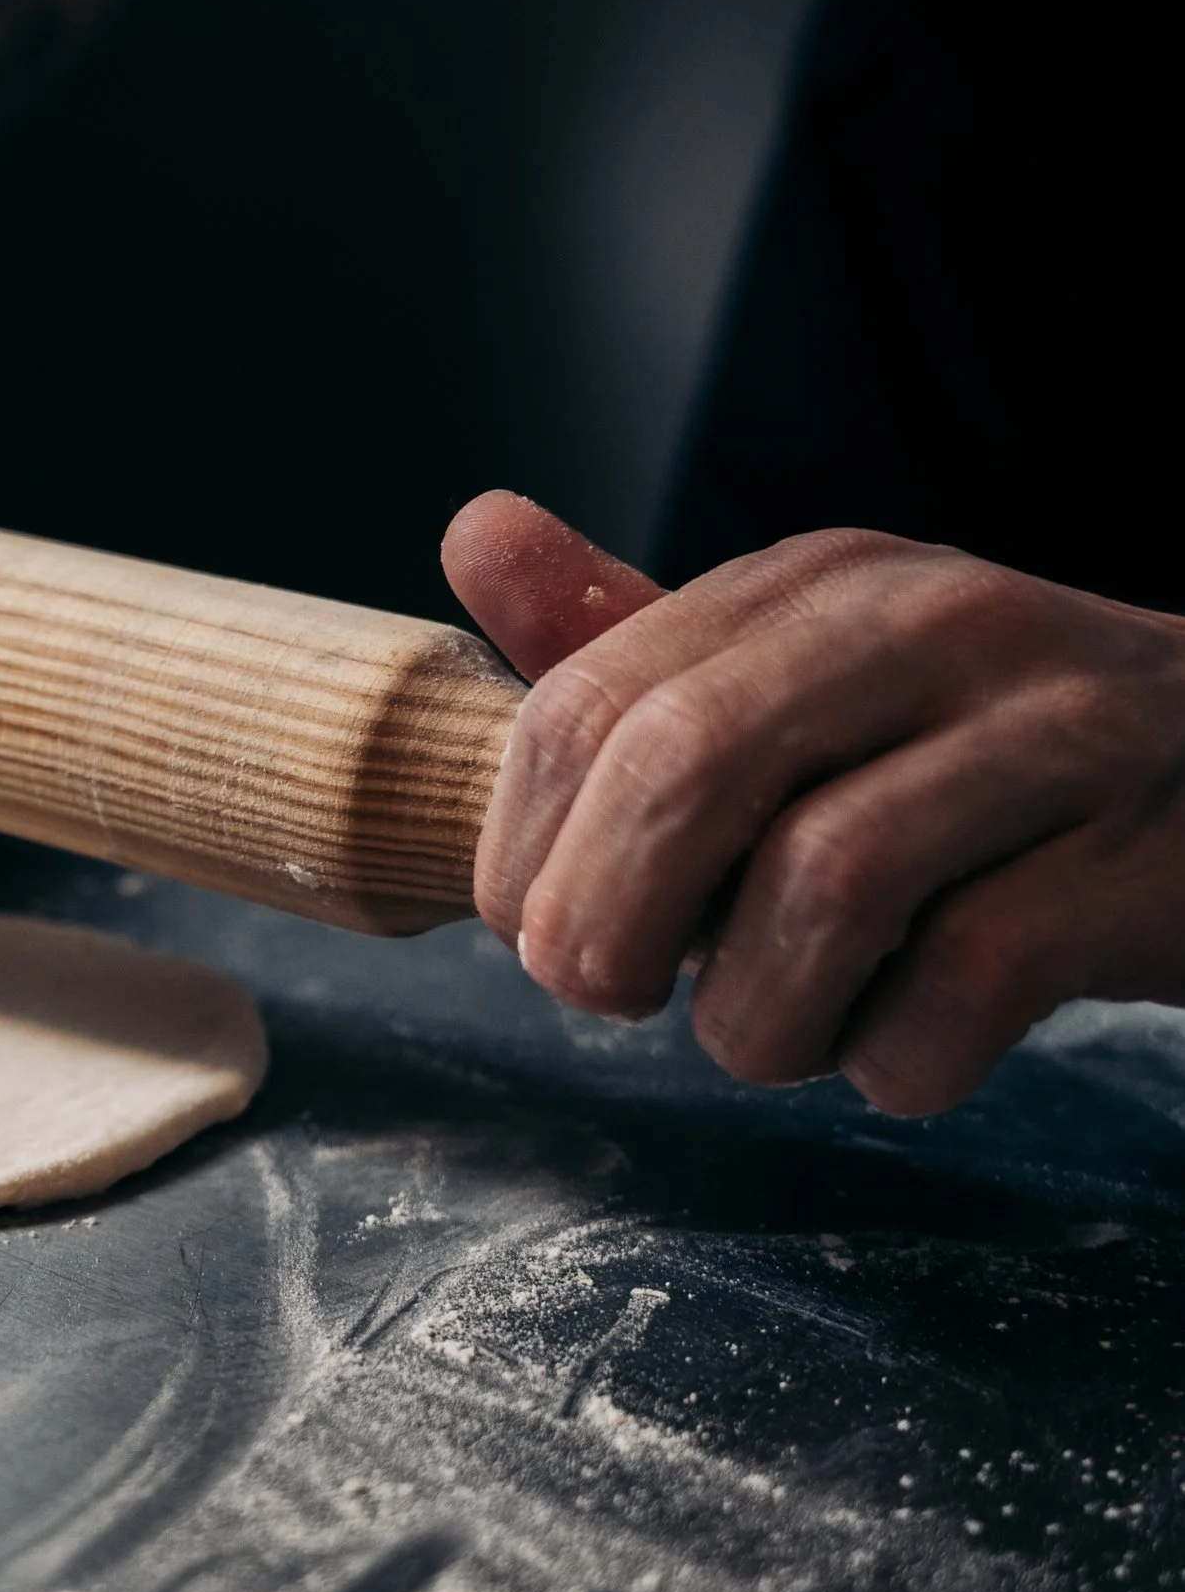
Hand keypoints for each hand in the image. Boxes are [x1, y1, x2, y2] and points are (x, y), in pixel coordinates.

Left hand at [442, 492, 1184, 1116]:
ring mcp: (1051, 736)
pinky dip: (894, 1059)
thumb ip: (636, 640)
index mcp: (818, 584)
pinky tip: (894, 1055)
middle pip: (689, 770)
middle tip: (606, 1000)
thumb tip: (474, 532)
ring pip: (826, 884)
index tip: (535, 929)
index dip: (525, 846)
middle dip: (606, 925)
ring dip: (755, 1015)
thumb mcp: (804, 679)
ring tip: (767, 1037)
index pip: (590, 699)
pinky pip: (965, 983)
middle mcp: (932, 625)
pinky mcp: (1137, 865)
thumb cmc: (978, 759)